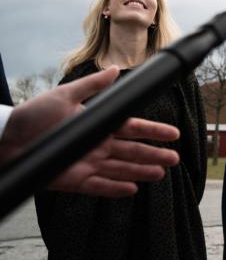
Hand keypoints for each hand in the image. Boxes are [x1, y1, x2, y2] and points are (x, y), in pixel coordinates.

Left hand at [0, 66, 179, 197]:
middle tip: (175, 159)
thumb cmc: (34, 115)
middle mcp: (97, 145)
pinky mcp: (74, 180)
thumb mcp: (65, 95)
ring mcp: (87, 164)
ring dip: (141, 172)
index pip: (133, 128)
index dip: (154, 131)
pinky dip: (115, 189)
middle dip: (155, 155)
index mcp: (98, 125)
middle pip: (133, 151)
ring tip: (161, 174)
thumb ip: (93, 85)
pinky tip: (132, 190)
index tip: (173, 134)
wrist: (7, 140)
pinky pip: (99, 187)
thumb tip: (114, 69)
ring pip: (121, 169)